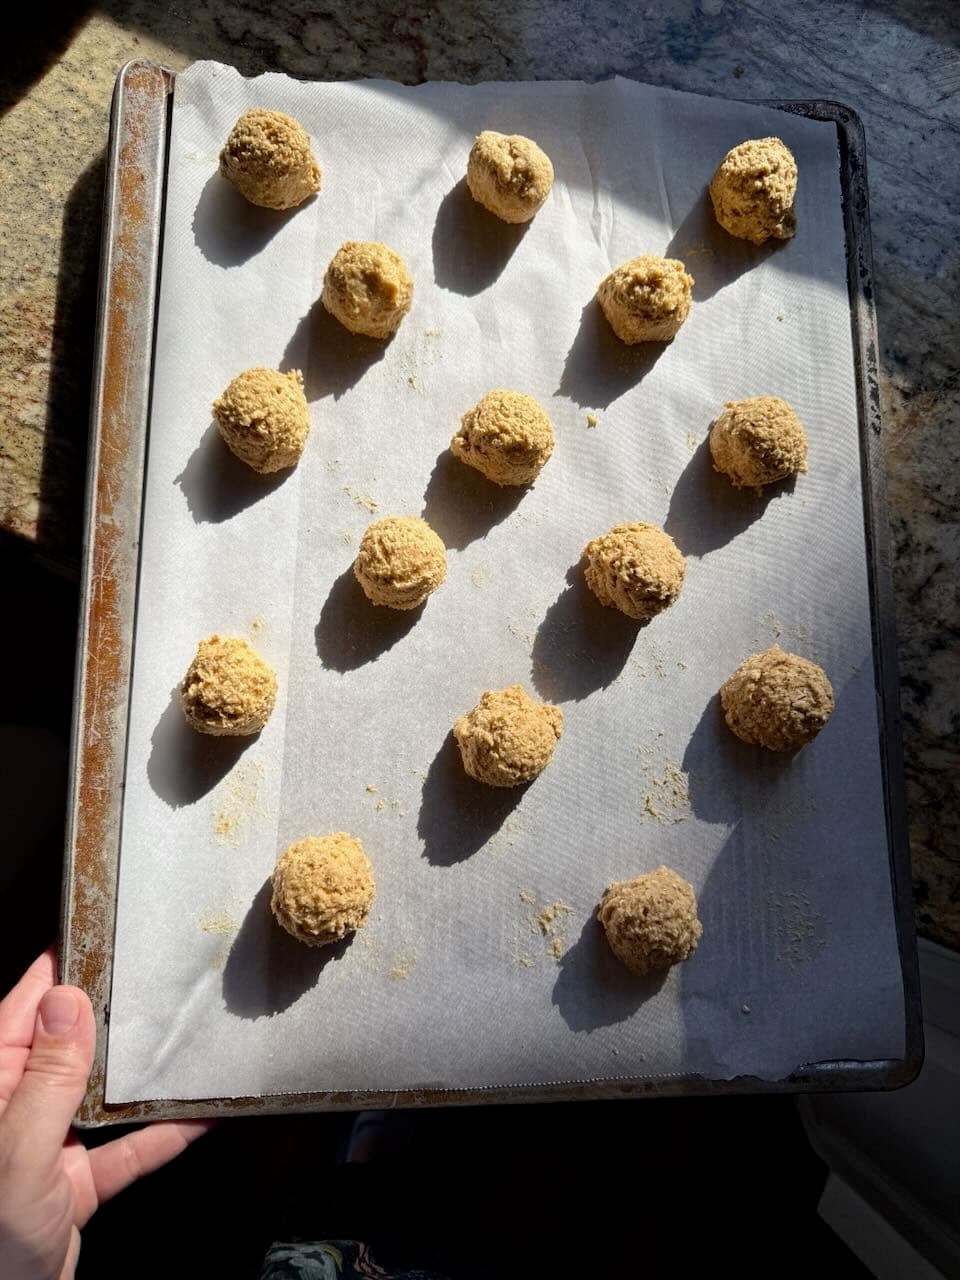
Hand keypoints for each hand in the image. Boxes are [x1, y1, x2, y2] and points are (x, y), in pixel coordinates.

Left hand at [0, 948, 212, 1279]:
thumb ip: (46, 1079)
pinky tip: (202, 1115)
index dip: (64, 967)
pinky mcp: (73, 1185)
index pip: (27, 1008)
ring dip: (144, 1074)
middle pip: (71, 1044)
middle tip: (164, 974)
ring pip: (102, 1093)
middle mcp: (16, 1106)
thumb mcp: (16, 1152)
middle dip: (115, 1013)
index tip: (105, 930)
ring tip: (190, 1034)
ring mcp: (46, 1145)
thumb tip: (70, 1000)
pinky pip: (124, 1150)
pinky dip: (162, 1135)